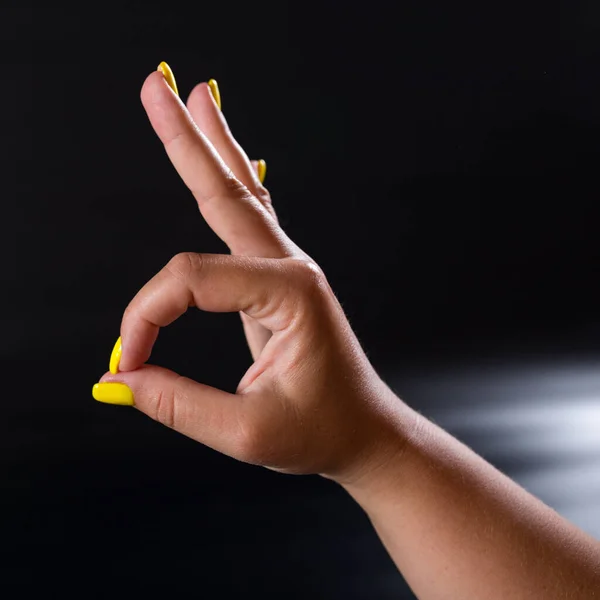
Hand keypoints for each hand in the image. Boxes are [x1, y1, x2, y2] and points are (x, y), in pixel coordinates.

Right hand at [93, 65, 413, 481]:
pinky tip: (232, 158)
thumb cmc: (322, 432)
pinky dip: (232, 184)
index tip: (131, 364)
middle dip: (186, 140)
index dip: (145, 319)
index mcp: (289, 294)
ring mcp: (287, 270)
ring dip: (213, 147)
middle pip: (225, 192)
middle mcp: (290, 268)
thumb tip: (119, 379)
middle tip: (157, 84)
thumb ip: (178, 405)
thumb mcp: (247, 433)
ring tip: (194, 97)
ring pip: (241, 196)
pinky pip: (250, 222)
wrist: (365, 432)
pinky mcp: (278, 283)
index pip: (190, 280)